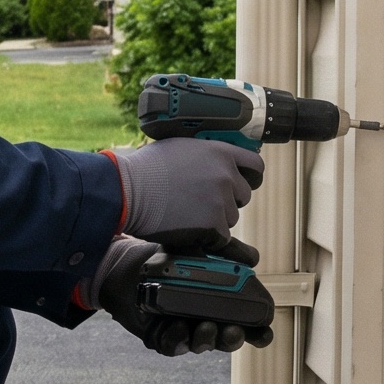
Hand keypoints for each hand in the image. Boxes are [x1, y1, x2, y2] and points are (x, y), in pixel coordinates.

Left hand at [91, 233, 274, 355]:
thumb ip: (226, 252)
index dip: (258, 333)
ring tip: (204, 326)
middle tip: (232, 330)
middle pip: (227, 339)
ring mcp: (183, 329)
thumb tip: (254, 258)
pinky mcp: (161, 336)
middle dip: (232, 338)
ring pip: (201, 345)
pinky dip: (177, 338)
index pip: (247, 324)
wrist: (124, 263)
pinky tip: (176, 325)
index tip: (264, 333)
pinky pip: (173, 346)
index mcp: (219, 303)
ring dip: (206, 338)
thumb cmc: (164, 257)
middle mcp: (204, 319)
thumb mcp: (197, 249)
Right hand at [106, 138, 263, 247]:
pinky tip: (185, 225)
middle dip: (226, 200)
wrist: (127, 191)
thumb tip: (213, 162)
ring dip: (214, 219)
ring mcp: (221, 201)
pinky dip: (206, 237)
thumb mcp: (179, 147)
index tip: (241, 183)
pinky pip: (221, 237)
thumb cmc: (144, 169)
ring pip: (231, 217)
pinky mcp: (214, 225)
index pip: (255, 166)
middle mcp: (226, 175)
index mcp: (220, 152)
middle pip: (243, 195)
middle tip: (200, 201)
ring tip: (185, 212)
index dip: (248, 177)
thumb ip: (204, 154)